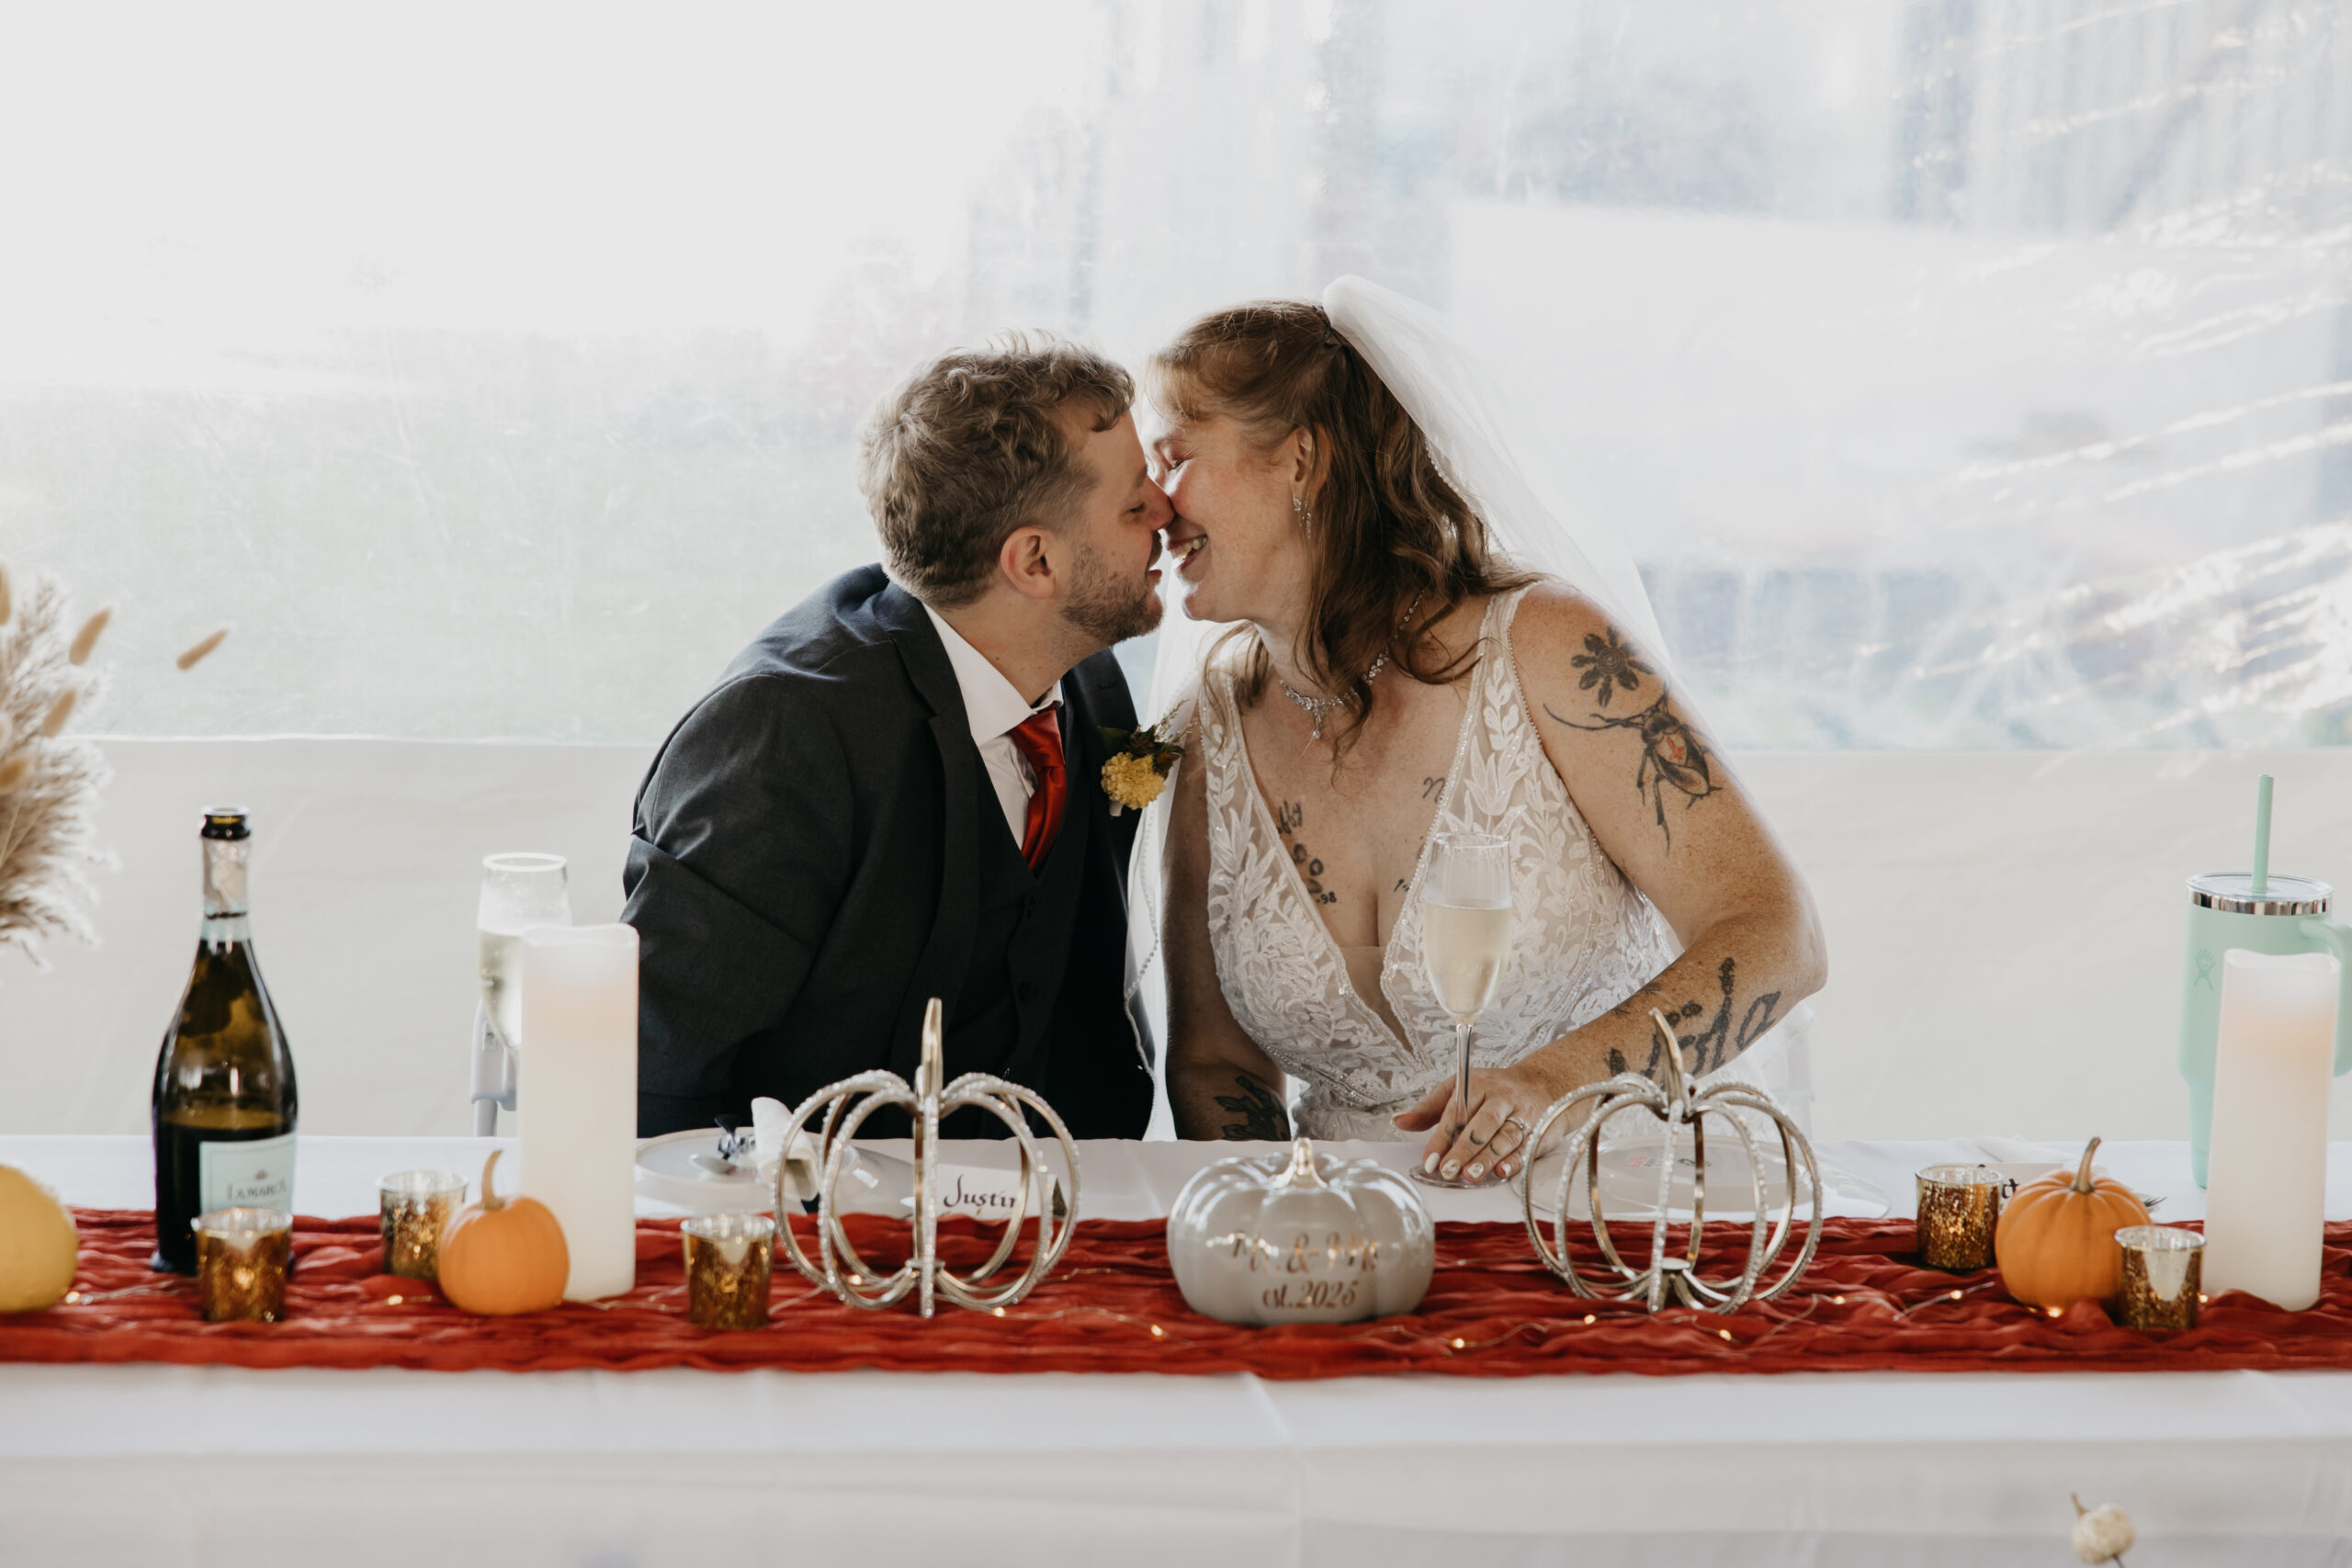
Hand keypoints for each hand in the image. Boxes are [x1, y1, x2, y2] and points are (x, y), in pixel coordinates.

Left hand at [1393, 1064, 1553, 1184]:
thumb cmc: (1491, 1090)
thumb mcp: (1458, 1088)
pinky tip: (1501, 1173)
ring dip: (1486, 1159)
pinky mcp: (1537, 1132)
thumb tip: (1399, 1121)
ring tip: (1469, 1176)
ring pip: (1503, 1138)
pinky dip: (1514, 1161)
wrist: (1542, 1085)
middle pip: (1480, 1126)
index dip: (1440, 1138)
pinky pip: (1525, 1148)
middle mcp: (1500, 1099)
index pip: (1455, 1113)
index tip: (1429, 1160)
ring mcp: (1521, 1115)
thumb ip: (1429, 1108)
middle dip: (1463, 1150)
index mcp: (1476, 1085)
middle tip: (1447, 1171)